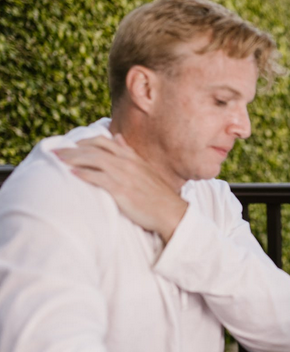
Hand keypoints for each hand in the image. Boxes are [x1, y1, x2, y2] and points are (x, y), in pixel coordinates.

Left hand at [54, 134, 187, 242]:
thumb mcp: (145, 169)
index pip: (104, 141)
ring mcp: (125, 176)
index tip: (71, 146)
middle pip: (94, 149)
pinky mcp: (122, 190)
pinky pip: (98, 178)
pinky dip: (83, 174)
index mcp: (133, 157)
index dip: (84, 141)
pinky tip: (72, 174)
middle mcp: (128, 163)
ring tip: (58, 161)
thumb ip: (130, 153)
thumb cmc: (158, 195)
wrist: (171, 212)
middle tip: (55, 152)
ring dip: (73, 159)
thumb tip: (118, 138)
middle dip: (71, 149)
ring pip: (93, 160)